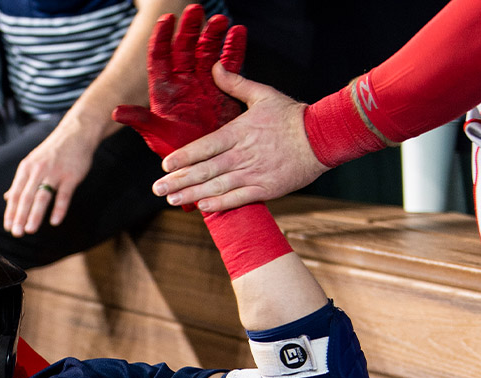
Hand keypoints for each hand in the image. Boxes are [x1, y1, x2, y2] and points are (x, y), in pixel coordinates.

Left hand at [2, 123, 98, 236]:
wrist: (75, 133)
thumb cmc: (53, 152)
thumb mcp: (32, 163)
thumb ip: (21, 182)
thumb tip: (8, 198)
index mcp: (26, 168)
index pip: (16, 193)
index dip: (11, 211)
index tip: (8, 227)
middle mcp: (38, 170)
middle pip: (26, 196)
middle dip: (20, 216)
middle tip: (16, 233)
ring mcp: (55, 173)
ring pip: (42, 196)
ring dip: (35, 215)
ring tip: (30, 230)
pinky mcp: (71, 176)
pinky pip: (64, 195)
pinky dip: (59, 209)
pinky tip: (54, 222)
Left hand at [112, 6, 246, 161]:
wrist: (204, 165)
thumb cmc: (176, 151)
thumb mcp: (158, 135)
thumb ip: (141, 120)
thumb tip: (115, 112)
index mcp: (166, 90)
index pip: (160, 57)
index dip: (162, 38)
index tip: (166, 19)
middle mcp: (185, 82)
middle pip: (185, 49)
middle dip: (190, 29)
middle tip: (196, 10)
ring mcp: (205, 84)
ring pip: (207, 52)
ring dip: (213, 35)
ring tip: (220, 20)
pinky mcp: (224, 90)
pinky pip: (230, 65)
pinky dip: (234, 49)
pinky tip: (239, 32)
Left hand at [151, 66, 328, 210]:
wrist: (323, 137)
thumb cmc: (291, 116)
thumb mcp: (263, 95)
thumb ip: (235, 84)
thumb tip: (216, 66)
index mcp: (239, 132)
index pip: (205, 146)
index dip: (184, 157)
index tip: (165, 165)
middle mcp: (243, 155)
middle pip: (205, 170)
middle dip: (179, 180)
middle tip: (157, 188)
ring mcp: (254, 173)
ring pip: (217, 187)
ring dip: (193, 195)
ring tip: (172, 200)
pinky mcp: (267, 189)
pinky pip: (239, 199)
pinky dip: (220, 205)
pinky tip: (203, 208)